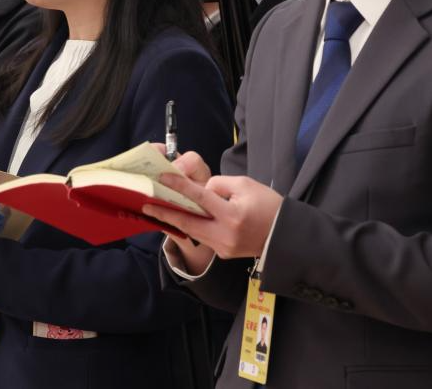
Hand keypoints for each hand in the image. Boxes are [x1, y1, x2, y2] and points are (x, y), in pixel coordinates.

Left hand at [143, 167, 282, 260]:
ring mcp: (223, 247)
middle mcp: (225, 234)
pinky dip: (190, 227)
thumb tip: (200, 191)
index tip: (162, 178)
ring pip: (192, 231)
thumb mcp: (246, 185)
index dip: (179, 186)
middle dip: (165, 213)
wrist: (286, 236)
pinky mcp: (223, 253)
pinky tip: (179, 219)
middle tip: (145, 204)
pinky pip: (202, 237)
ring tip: (156, 210)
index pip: (200, 197)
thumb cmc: (269, 206)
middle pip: (188, 222)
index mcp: (232, 215)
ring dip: (175, 220)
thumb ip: (219, 185)